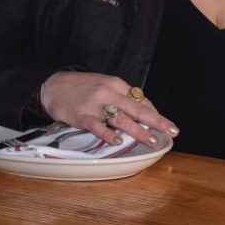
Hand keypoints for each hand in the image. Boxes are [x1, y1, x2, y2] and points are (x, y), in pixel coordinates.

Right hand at [39, 71, 178, 147]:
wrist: (53, 85)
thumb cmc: (81, 87)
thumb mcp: (104, 84)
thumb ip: (121, 96)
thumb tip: (142, 112)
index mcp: (115, 83)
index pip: (140, 98)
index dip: (155, 113)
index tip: (166, 124)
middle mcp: (108, 92)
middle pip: (136, 107)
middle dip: (156, 120)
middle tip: (171, 130)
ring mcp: (94, 104)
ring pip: (120, 118)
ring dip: (137, 130)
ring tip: (150, 140)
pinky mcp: (81, 116)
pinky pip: (97, 126)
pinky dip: (108, 134)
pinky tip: (118, 141)